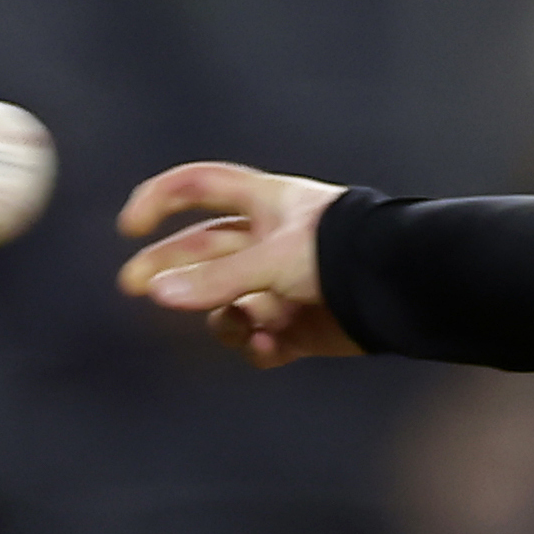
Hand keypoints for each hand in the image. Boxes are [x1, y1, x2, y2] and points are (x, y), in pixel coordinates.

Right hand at [117, 162, 358, 366]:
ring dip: (224, 319)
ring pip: (226, 305)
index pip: (200, 186)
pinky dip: (258, 346)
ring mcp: (282, 283)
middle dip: (168, 269)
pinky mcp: (299, 324)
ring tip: (244, 325)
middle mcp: (269, 240)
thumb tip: (159, 295)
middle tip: (135, 287)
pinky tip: (270, 346)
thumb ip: (217, 280)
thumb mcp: (274, 259)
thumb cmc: (342, 254)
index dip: (161, 198)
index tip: (130, 226)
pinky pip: (259, 339)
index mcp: (266, 204)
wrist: (402, 291)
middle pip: (201, 252)